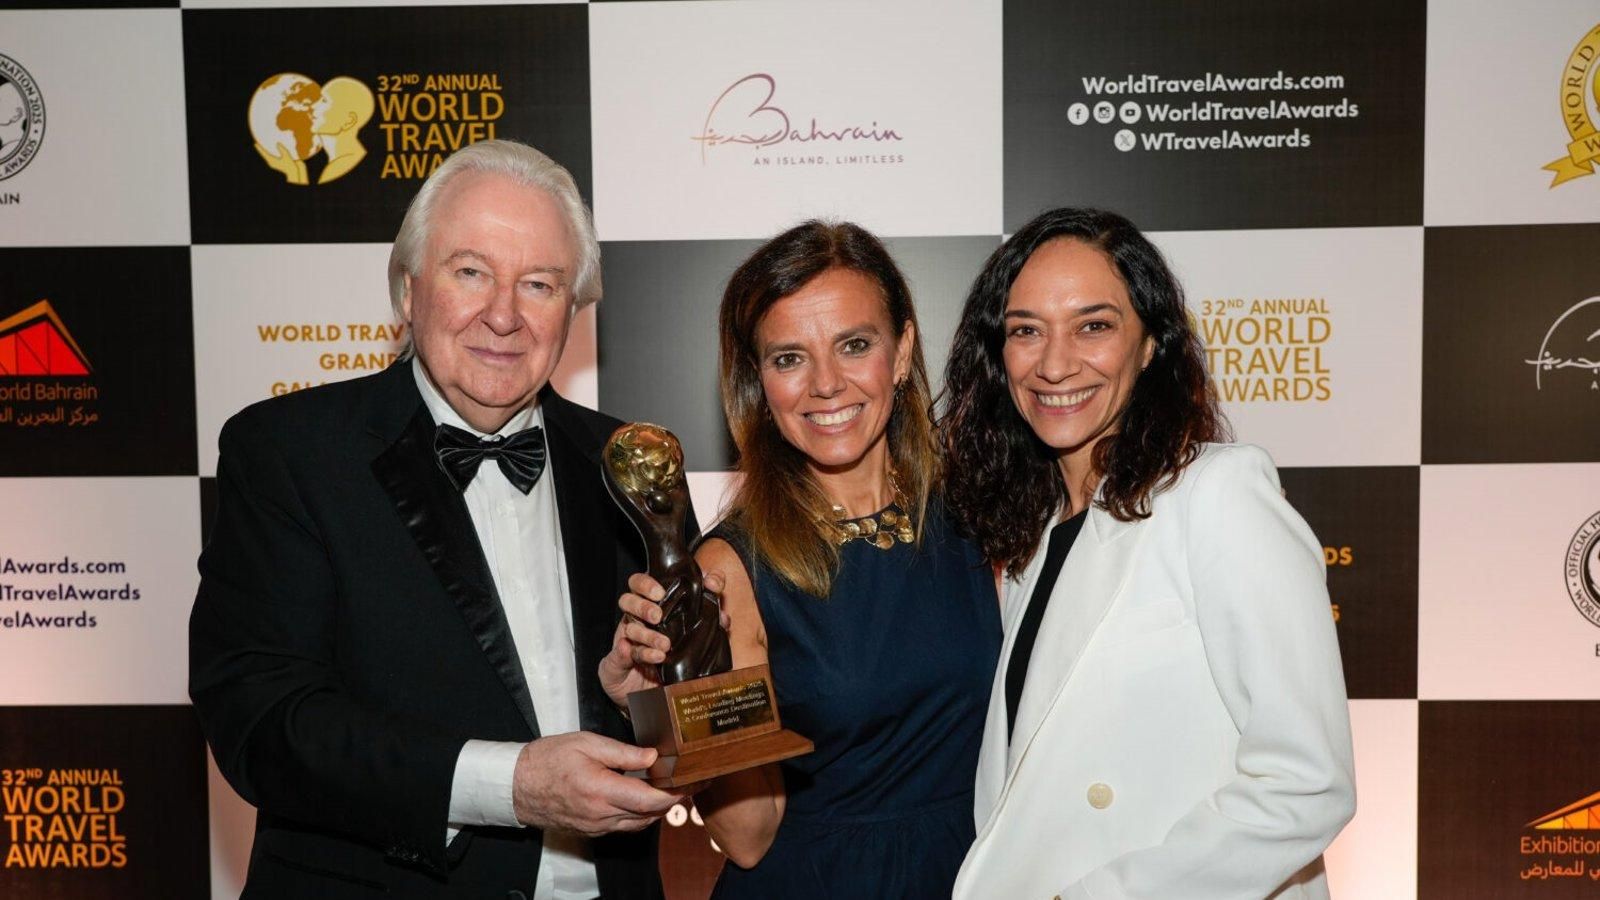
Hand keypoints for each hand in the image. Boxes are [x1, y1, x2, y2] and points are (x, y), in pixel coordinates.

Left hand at [254, 141, 308, 184]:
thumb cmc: (291, 166)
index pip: (264, 154)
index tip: (255, 144)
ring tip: (266, 145)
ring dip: (268, 151)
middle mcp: (272, 162)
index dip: (260, 149)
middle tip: (259, 143)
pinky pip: (274, 157)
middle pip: (265, 154)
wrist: (296, 173)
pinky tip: (275, 149)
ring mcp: (276, 163)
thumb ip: (282, 150)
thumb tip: (278, 143)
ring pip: (269, 156)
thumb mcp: (287, 157)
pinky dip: (274, 152)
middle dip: (263, 149)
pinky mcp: (280, 163)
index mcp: (272, 161)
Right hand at [511, 732, 684, 834]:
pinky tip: (645, 797)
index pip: (649, 800)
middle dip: (673, 800)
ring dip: (658, 809)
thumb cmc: (547, 760)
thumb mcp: (585, 743)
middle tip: (691, 782)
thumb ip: (622, 752)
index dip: (675, 793)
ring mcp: (596, 827)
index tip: (692, 782)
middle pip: (649, 814)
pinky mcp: (592, 830)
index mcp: (600, 791)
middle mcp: (600, 815)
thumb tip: (652, 757)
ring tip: (672, 788)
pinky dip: (640, 814)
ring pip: (639, 823)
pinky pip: (624, 826)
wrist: (515, 785)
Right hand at [598, 572, 727, 708]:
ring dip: (647, 635)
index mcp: (651, 608)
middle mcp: (636, 620)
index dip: (648, 583)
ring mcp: (625, 640)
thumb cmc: (673, 658)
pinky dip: (640, 654)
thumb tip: (724, 618)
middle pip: (628, 599)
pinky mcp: (618, 661)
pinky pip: (623, 654)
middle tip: (658, 615)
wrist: (652, 697)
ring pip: (629, 627)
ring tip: (665, 646)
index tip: (663, 589)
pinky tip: (655, 657)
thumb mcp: (692, 638)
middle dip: (643, 605)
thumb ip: (709, 623)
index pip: (641, 584)